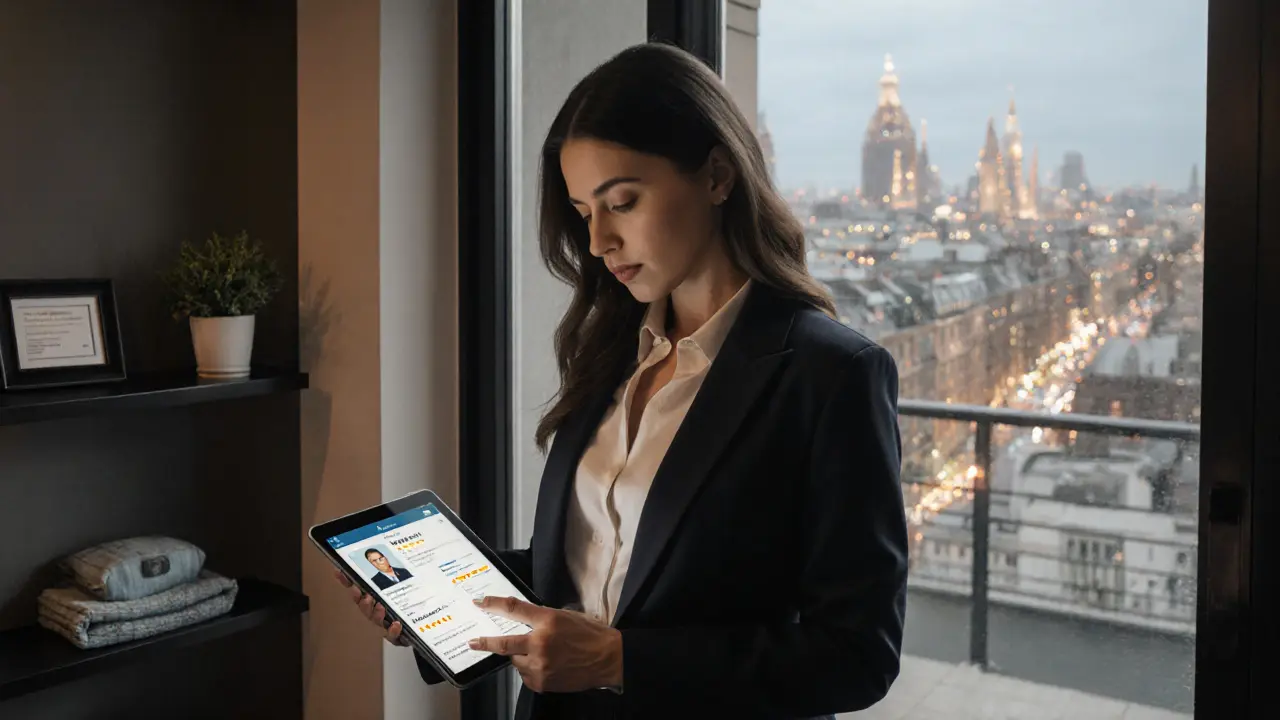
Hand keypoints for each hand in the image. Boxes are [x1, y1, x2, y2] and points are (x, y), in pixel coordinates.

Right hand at [333, 569, 410, 646]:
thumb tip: (382, 553)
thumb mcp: (397, 585)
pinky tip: (397, 624)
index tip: (340, 572)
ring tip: (380, 607)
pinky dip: (393, 630)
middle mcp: (375, 611)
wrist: (417, 628)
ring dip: (376, 613)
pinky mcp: (396, 634)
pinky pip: (392, 634)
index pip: (356, 589)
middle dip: (361, 601)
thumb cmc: (402, 605)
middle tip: (364, 595)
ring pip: (376, 620)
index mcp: (372, 598)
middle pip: (363, 607)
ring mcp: (385, 623)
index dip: (346, 581)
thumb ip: (388, 572)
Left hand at [468, 595, 622, 692]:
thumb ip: (542, 618)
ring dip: (520, 657)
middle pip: (504, 643)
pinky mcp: (542, 682)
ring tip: (539, 654)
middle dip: (486, 642)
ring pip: (516, 661)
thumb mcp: (565, 616)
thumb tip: (522, 619)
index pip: (513, 609)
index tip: (480, 603)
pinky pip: (526, 675)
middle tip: (474, 642)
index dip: (493, 604)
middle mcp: (540, 642)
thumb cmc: (590, 635)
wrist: (608, 659)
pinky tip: (545, 665)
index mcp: (547, 621)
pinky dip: (530, 670)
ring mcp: (540, 665)